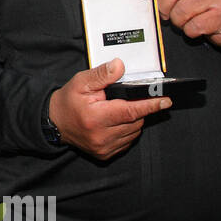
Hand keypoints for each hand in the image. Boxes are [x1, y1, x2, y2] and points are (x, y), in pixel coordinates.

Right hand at [48, 59, 171, 160]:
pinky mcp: (105, 154)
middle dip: (136, 109)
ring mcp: (104, 147)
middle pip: (135, 121)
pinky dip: (126, 131)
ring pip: (134, 132)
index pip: (130, 111)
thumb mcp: (81, 82)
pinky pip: (127, 141)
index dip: (150, 105)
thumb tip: (120, 66)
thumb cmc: (69, 101)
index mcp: (95, 117)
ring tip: (117, 111)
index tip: (165, 101)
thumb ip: (102, 74)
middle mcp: (100, 135)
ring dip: (132, 121)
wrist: (55, 123)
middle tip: (125, 100)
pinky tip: (115, 123)